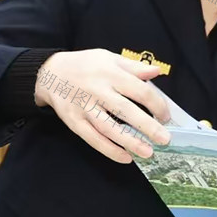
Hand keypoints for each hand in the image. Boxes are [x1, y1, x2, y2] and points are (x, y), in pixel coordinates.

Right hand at [35, 49, 170, 163]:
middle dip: (147, 126)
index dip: (156, 104)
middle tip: (164, 139)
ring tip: (148, 152)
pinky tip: (125, 158)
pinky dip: (109, 150)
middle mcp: (98, 91)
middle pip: (126, 111)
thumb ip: (134, 66)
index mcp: (111, 74)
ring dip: (129, 142)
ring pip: (109, 128)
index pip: (139, 90)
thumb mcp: (110, 58)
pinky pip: (93, 139)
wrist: (50, 72)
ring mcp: (85, 108)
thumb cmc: (86, 65)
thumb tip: (157, 71)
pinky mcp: (74, 122)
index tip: (166, 116)